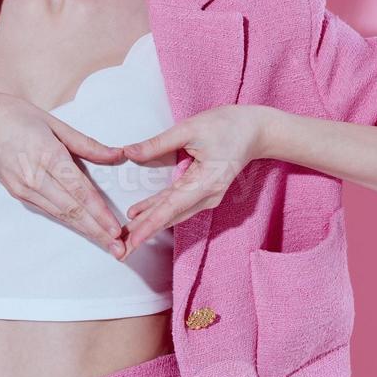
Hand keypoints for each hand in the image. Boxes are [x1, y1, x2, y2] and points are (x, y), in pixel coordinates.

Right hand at [0, 88, 130, 257]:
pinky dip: (68, 221)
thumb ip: (87, 144)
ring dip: (85, 231)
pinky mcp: (17, 194)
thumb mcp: (55, 123)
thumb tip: (117, 155)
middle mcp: (34, 177)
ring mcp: (23, 188)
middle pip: (71, 210)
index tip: (116, 228)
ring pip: (60, 215)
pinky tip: (84, 229)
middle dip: (97, 231)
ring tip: (106, 244)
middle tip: (119, 248)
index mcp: (47, 154)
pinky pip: (48, 210)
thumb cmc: (17, 116)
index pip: (79, 190)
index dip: (99, 211)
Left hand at [119, 104, 268, 258]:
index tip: (134, 238)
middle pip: (169, 217)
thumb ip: (158, 143)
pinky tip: (138, 215)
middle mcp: (207, 196)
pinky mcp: (202, 191)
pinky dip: (157, 210)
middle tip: (120, 250)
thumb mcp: (190, 129)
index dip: (150, 223)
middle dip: (144, 233)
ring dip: (148, 224)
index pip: (172, 207)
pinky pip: (176, 204)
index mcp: (206, 182)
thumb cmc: (227, 126)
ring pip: (171, 213)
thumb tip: (129, 152)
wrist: (256, 131)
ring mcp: (206, 196)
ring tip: (124, 236)